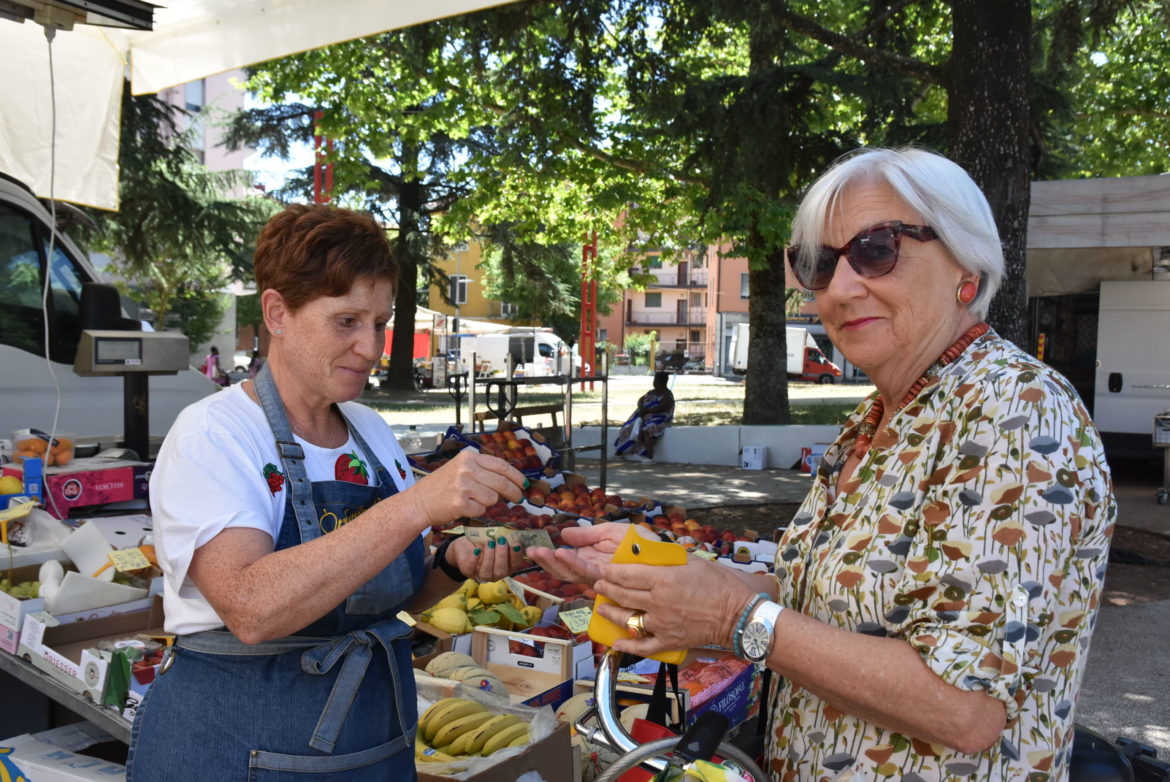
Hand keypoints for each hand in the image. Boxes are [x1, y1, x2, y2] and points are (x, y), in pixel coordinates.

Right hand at [404, 449, 524, 529]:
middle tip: (519, 498)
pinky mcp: (460, 502)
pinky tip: (463, 507)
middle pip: (501, 482)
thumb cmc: (441, 487)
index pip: (501, 465)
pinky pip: (481, 510)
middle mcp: (466, 469)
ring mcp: (463, 485)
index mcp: (469, 457)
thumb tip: (511, 480)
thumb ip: (482, 470)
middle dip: (514, 492)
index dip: (516, 475)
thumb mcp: (460, 469)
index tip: (524, 483)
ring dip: (487, 503)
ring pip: (492, 498)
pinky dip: (476, 512)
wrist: (418, 502)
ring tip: (471, 500)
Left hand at [446, 534, 526, 581]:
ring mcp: (481, 575)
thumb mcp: (495, 539)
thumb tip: (512, 530)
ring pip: (487, 572)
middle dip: (502, 555)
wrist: (465, 546)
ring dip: (489, 557)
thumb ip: (504, 537)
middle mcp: (495, 573)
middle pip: (501, 571)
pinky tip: (476, 549)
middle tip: (501, 540)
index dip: (517, 555)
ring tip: (489, 542)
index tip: (516, 543)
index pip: (515, 564)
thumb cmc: (484, 542)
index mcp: (506, 566)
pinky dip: (474, 559)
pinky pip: (471, 568)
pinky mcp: (468, 571)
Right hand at [525, 522, 656, 585]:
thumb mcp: (611, 532)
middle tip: (532, 551)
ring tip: (544, 552)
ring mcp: (602, 579)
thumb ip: (588, 534)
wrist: (666, 556)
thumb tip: (563, 534)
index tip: (534, 547)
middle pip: (565, 571)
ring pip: (573, 575)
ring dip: (556, 563)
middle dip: (547, 562)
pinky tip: (564, 555)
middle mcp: (594, 572)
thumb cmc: (642, 545)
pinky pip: (589, 573)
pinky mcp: (611, 581)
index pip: (567, 561)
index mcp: (592, 560)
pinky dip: (575, 564)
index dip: (550, 556)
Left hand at [592, 556, 754, 656]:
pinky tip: (616, 643)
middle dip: (606, 589)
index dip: (611, 572)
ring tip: (602, 608)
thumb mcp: (694, 562)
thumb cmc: (721, 585)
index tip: (605, 570)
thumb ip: (670, 558)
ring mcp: (661, 624)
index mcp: (663, 580)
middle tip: (599, 585)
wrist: (739, 616)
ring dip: (610, 613)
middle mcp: (657, 602)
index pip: (627, 574)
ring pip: (627, 619)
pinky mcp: (669, 641)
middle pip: (623, 595)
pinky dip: (628, 646)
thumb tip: (654, 553)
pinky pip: (643, 646)